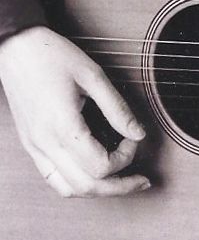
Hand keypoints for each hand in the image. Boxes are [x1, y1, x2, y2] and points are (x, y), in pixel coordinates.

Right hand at [0, 25, 150, 197]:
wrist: (17, 49)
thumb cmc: (52, 55)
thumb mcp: (93, 75)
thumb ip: (117, 107)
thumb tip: (138, 133)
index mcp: (62, 125)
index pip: (100, 166)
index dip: (125, 157)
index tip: (132, 138)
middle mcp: (45, 143)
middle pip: (86, 187)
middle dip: (119, 187)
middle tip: (141, 180)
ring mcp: (34, 147)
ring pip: (68, 189)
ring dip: (97, 190)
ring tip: (120, 181)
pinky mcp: (30, 145)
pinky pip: (54, 179)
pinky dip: (76, 183)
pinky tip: (92, 172)